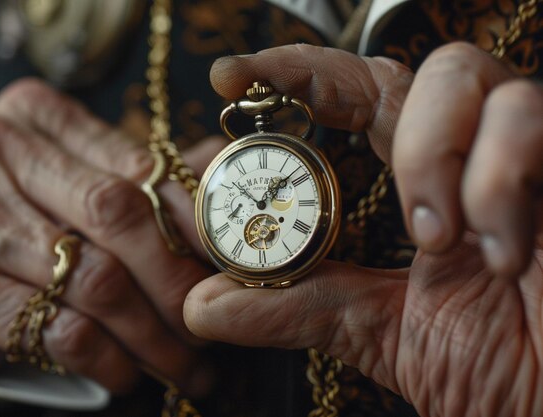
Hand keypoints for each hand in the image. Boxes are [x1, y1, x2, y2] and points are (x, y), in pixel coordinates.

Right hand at [0, 78, 222, 393]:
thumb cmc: (20, 210)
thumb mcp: (69, 175)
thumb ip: (139, 177)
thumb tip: (221, 195)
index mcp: (38, 116)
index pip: (139, 168)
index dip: (194, 221)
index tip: (228, 262)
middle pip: (119, 217)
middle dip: (177, 281)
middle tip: (210, 321)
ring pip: (97, 282)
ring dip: (153, 335)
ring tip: (185, 362)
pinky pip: (59, 330)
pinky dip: (108, 359)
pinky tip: (129, 372)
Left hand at [185, 43, 542, 416]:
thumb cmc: (499, 371)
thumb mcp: (380, 334)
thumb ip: (299, 308)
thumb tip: (204, 303)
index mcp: (423, 190)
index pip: (356, 99)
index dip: (295, 75)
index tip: (230, 77)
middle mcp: (468, 159)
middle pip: (401, 69)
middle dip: (336, 86)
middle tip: (317, 136)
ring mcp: (523, 156)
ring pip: (462, 75)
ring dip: (428, 151)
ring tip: (434, 237)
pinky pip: (530, 115)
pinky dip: (497, 176)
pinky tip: (496, 249)